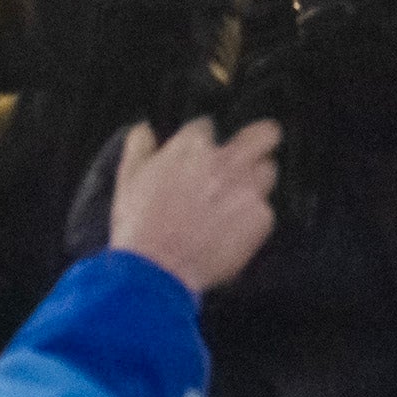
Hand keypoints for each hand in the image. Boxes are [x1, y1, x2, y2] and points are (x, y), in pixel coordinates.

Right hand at [107, 118, 282, 295]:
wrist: (156, 271)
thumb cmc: (140, 228)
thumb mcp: (127, 179)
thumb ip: (139, 146)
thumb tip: (144, 129)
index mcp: (192, 146)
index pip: (208, 126)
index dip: (202, 142)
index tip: (198, 158)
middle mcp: (226, 162)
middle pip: (264, 135)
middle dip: (259, 141)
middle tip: (250, 156)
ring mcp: (247, 189)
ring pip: (268, 171)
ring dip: (256, 181)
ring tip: (236, 201)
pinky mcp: (260, 219)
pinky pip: (265, 212)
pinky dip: (251, 221)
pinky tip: (231, 232)